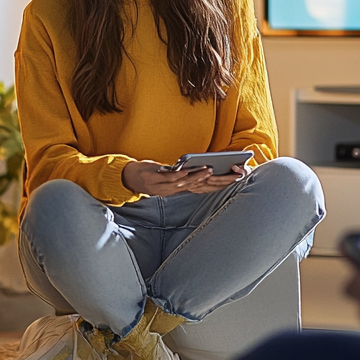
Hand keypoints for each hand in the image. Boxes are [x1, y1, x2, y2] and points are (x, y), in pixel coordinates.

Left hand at [122, 161, 245, 196]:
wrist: (128, 177)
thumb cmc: (151, 175)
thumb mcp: (168, 177)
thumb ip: (182, 175)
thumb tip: (197, 168)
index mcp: (178, 190)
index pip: (201, 188)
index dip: (216, 184)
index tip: (231, 178)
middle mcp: (173, 191)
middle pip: (196, 186)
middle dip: (212, 180)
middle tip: (226, 174)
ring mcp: (163, 187)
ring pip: (185, 183)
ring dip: (198, 177)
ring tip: (210, 169)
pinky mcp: (154, 181)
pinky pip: (171, 178)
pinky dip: (181, 174)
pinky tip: (188, 169)